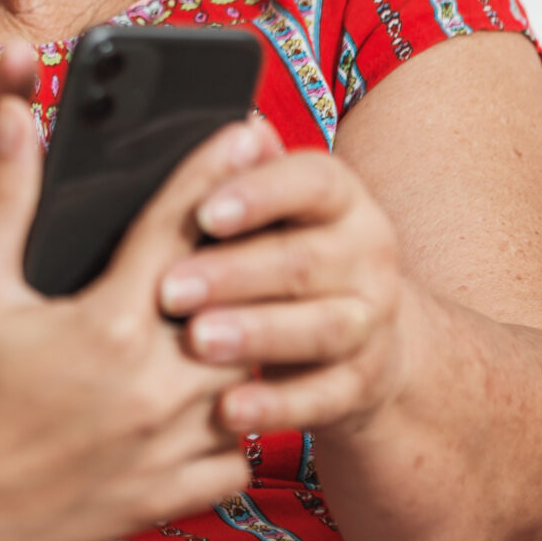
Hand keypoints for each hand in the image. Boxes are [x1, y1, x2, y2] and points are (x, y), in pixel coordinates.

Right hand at [0, 75, 268, 540]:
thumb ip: (2, 195)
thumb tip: (12, 112)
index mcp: (107, 325)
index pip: (179, 227)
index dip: (212, 172)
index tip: (243, 132)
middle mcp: (151, 389)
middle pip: (239, 305)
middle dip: (251, 259)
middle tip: (265, 226)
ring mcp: (163, 450)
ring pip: (250, 384)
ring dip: (249, 346)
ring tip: (247, 314)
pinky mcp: (160, 500)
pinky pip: (237, 461)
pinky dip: (236, 429)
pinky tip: (215, 404)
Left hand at [155, 139, 414, 438]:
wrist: (365, 337)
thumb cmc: (284, 255)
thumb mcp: (268, 212)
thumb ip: (241, 175)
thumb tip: (234, 129)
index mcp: (339, 199)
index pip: (310, 181)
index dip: (260, 193)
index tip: (205, 210)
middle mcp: (367, 254)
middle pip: (305, 260)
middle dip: (235, 274)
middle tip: (170, 288)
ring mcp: (371, 322)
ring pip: (321, 328)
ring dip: (258, 335)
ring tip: (199, 342)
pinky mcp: (362, 384)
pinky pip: (323, 397)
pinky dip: (277, 406)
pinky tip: (229, 411)